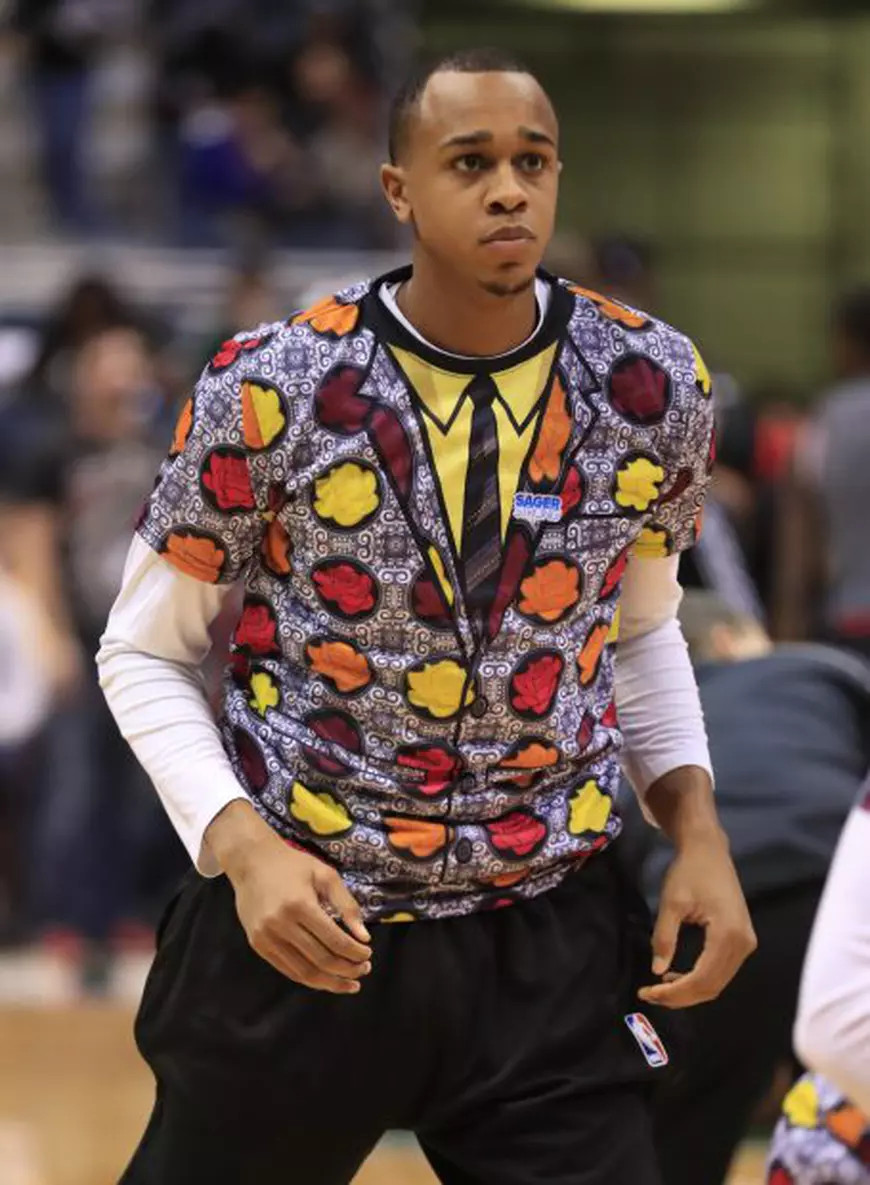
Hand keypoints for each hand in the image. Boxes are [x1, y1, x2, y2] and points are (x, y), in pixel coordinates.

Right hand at [207, 802, 371, 994]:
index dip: (355, 953)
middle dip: (347, 970)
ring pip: (303, 972)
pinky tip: (325, 979)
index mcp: (301, 905)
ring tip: (349, 983)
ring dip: (330, 982)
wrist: (251, 861)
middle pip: (321, 960)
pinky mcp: (257, 944)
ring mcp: (266, 937)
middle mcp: (281, 924)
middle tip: (364, 970)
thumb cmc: (293, 865)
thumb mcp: (325, 875)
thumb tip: (364, 937)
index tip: (368, 954)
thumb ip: (347, 906)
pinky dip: (309, 978)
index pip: (335, 940)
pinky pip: (286, 969)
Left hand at [638, 826, 755, 1009]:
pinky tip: (677, 975)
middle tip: (651, 995)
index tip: (647, 992)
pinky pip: (721, 970)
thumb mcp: (671, 903)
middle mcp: (743, 944)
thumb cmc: (689, 871)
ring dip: (690, 990)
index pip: (701, 979)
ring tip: (660, 987)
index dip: (674, 992)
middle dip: (681, 996)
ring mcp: (746, 942)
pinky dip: (700, 978)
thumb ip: (664, 938)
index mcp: (728, 935)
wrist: (709, 850)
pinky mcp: (742, 939)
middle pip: (713, 986)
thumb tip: (657, 971)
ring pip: (718, 981)